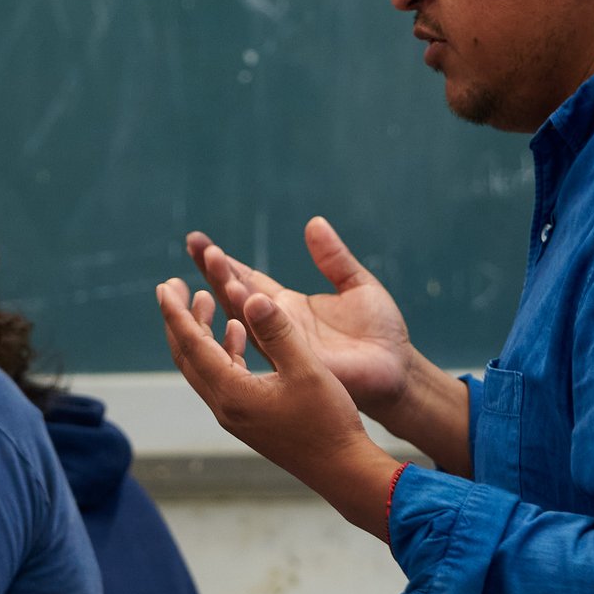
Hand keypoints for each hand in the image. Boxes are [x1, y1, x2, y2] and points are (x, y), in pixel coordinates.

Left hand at [156, 275, 404, 539]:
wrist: (341, 469)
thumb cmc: (327, 422)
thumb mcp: (306, 370)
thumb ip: (278, 331)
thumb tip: (252, 296)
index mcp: (232, 392)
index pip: (193, 345)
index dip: (176, 312)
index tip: (163, 286)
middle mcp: (225, 406)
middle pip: (188, 356)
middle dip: (179, 319)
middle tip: (173, 285)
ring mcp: (234, 415)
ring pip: (203, 367)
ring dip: (200, 333)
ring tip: (203, 300)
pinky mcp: (247, 418)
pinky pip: (222, 377)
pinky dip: (223, 350)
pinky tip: (236, 331)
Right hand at [187, 218, 414, 420]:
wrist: (399, 370)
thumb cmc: (380, 333)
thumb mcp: (357, 285)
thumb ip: (334, 257)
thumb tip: (314, 223)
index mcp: (287, 307)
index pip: (246, 279)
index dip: (222, 262)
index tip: (197, 240)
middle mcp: (277, 325)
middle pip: (236, 293)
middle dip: (214, 269)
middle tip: (195, 243)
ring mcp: (283, 345)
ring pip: (245, 314)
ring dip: (228, 288)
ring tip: (213, 261)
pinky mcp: (296, 361)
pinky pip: (268, 338)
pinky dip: (253, 317)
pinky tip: (241, 297)